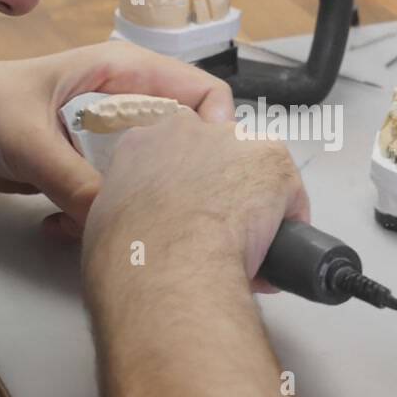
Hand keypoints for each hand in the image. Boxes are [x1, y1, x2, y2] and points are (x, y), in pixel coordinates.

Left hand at [0, 41, 233, 235]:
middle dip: (174, 181)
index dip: (218, 129)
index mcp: (126, 73)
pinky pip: (122, 197)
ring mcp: (116, 139)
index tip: (209, 170)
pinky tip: (64, 225)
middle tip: (155, 213)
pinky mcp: (98, 168)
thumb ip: (71, 178)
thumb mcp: (28, 138)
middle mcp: (130, 104)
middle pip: (186, 142)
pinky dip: (101, 217)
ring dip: (131, 207)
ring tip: (92, 222)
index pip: (202, 92)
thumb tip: (109, 219)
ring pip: (155, 178)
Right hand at [82, 110, 309, 289]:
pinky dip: (287, 220)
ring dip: (255, 201)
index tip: (191, 204)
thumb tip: (147, 226)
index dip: (186, 181)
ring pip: (255, 168)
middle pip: (217, 151)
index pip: (171, 149)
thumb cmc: (133, 256)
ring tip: (245, 242)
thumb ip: (129, 210)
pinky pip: (290, 192)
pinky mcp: (270, 158)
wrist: (169, 265)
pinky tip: (271, 249)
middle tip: (220, 227)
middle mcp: (187, 130)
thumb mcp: (106, 225)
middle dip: (223, 185)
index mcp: (141, 143)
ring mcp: (231, 140)